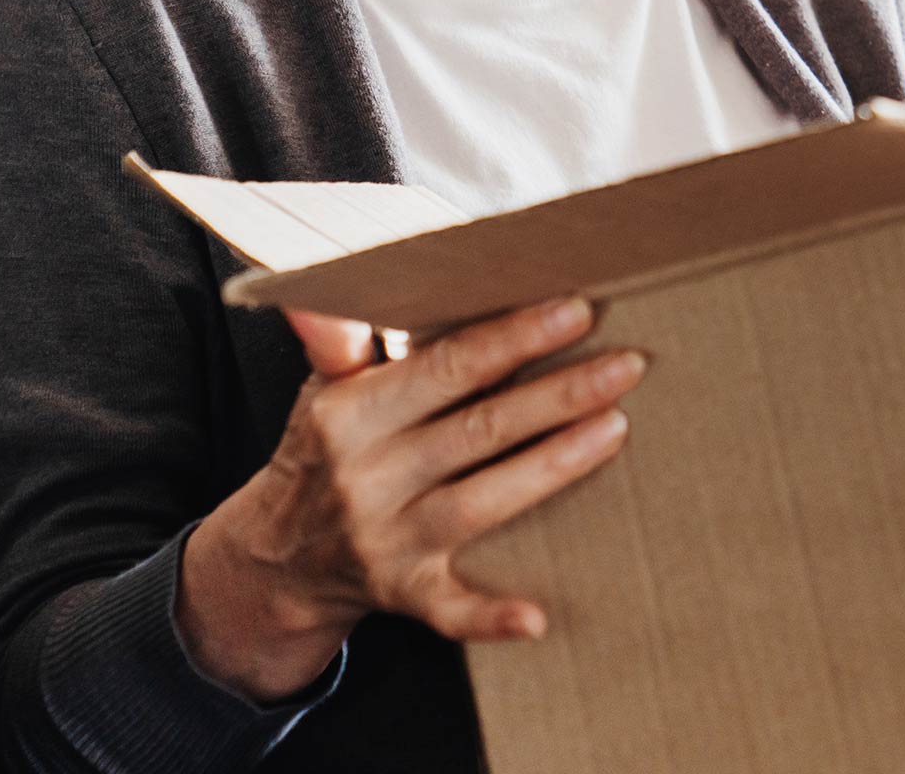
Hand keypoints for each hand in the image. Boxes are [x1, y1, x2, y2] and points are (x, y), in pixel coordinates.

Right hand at [175, 296, 644, 700]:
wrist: (278, 557)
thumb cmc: (325, 451)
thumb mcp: (320, 387)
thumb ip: (335, 336)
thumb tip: (312, 287)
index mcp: (351, 414)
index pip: (446, 368)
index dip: (513, 339)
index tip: (574, 311)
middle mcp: (369, 477)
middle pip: (480, 428)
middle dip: (558, 394)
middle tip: (626, 365)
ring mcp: (387, 541)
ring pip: (483, 502)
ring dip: (553, 466)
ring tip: (617, 427)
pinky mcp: (404, 595)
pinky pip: (451, 610)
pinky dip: (492, 616)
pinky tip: (539, 616)